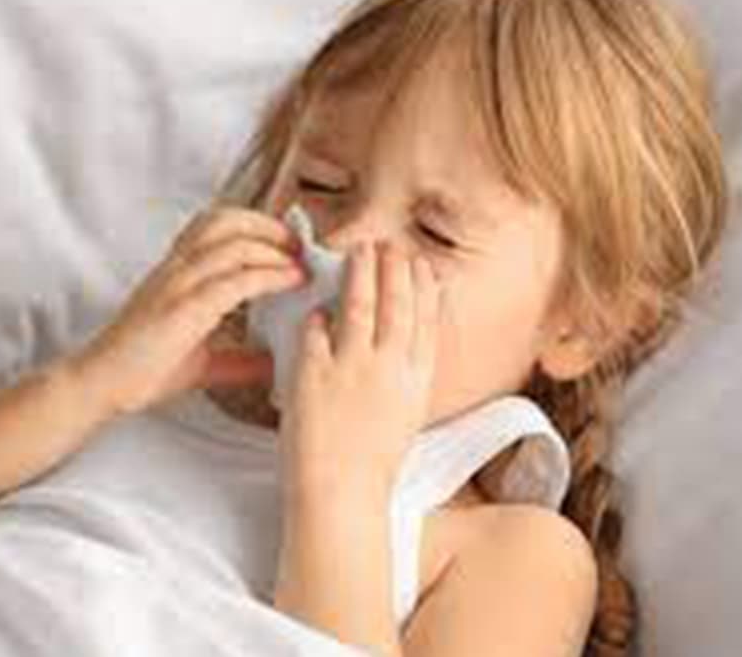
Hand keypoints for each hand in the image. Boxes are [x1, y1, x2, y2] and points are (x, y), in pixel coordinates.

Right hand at [68, 205, 307, 416]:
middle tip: (301, 245)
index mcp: (177, 271)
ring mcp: (179, 284)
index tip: (288, 242)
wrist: (101, 384)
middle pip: (228, 220)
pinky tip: (292, 281)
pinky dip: (270, 276)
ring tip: (302, 262)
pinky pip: (235, 280)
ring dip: (276, 249)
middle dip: (270, 226)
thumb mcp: (203, 361)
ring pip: (236, 245)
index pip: (216, 225)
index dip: (256, 225)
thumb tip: (273, 365)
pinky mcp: (185, 307)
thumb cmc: (143, 369)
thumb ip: (238, 360)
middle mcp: (177, 268)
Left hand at [279, 240, 441, 503]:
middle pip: (397, 305)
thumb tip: (401, 346)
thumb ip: (405, 378)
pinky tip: (318, 305)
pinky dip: (319, 315)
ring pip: (360, 306)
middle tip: (390, 245)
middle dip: (395, 269)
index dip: (423, 289)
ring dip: (361, 273)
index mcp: (416, 381)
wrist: (342, 495)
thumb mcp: (405, 417)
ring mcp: (352, 369)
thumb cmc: (372, 466)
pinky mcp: (315, 375)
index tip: (421, 266)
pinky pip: (317, 331)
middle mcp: (390, 368)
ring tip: (359, 250)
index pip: (426, 322)